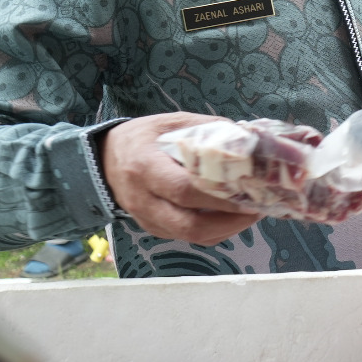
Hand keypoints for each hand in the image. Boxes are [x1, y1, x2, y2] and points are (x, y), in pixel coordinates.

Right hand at [101, 112, 262, 245]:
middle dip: (229, 221)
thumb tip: (249, 140)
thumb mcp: (172, 123)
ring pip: (191, 237)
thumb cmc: (144, 137)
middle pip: (189, 225)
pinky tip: (232, 217)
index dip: (220, 196)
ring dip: (226, 229)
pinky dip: (214, 232)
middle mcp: (143, 199)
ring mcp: (146, 219)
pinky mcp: (153, 228)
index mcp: (146, 167)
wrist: (104, 157)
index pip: (184, 190)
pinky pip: (187, 238)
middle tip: (257, 207)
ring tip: (251, 212)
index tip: (250, 193)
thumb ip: (209, 130)